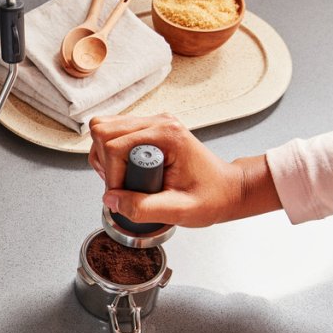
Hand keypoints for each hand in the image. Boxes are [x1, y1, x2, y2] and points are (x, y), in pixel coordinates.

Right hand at [87, 113, 280, 227]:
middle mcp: (159, 122)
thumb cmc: (212, 197)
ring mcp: (153, 123)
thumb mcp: (180, 210)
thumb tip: (111, 199)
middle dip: (103, 162)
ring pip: (104, 128)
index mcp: (168, 135)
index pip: (115, 145)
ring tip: (122, 179)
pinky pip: (113, 133)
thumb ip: (143, 208)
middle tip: (120, 184)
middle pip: (103, 130)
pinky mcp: (149, 129)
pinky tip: (124, 171)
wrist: (228, 189)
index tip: (123, 195)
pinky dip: (109, 154)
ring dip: (104, 157)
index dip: (112, 174)